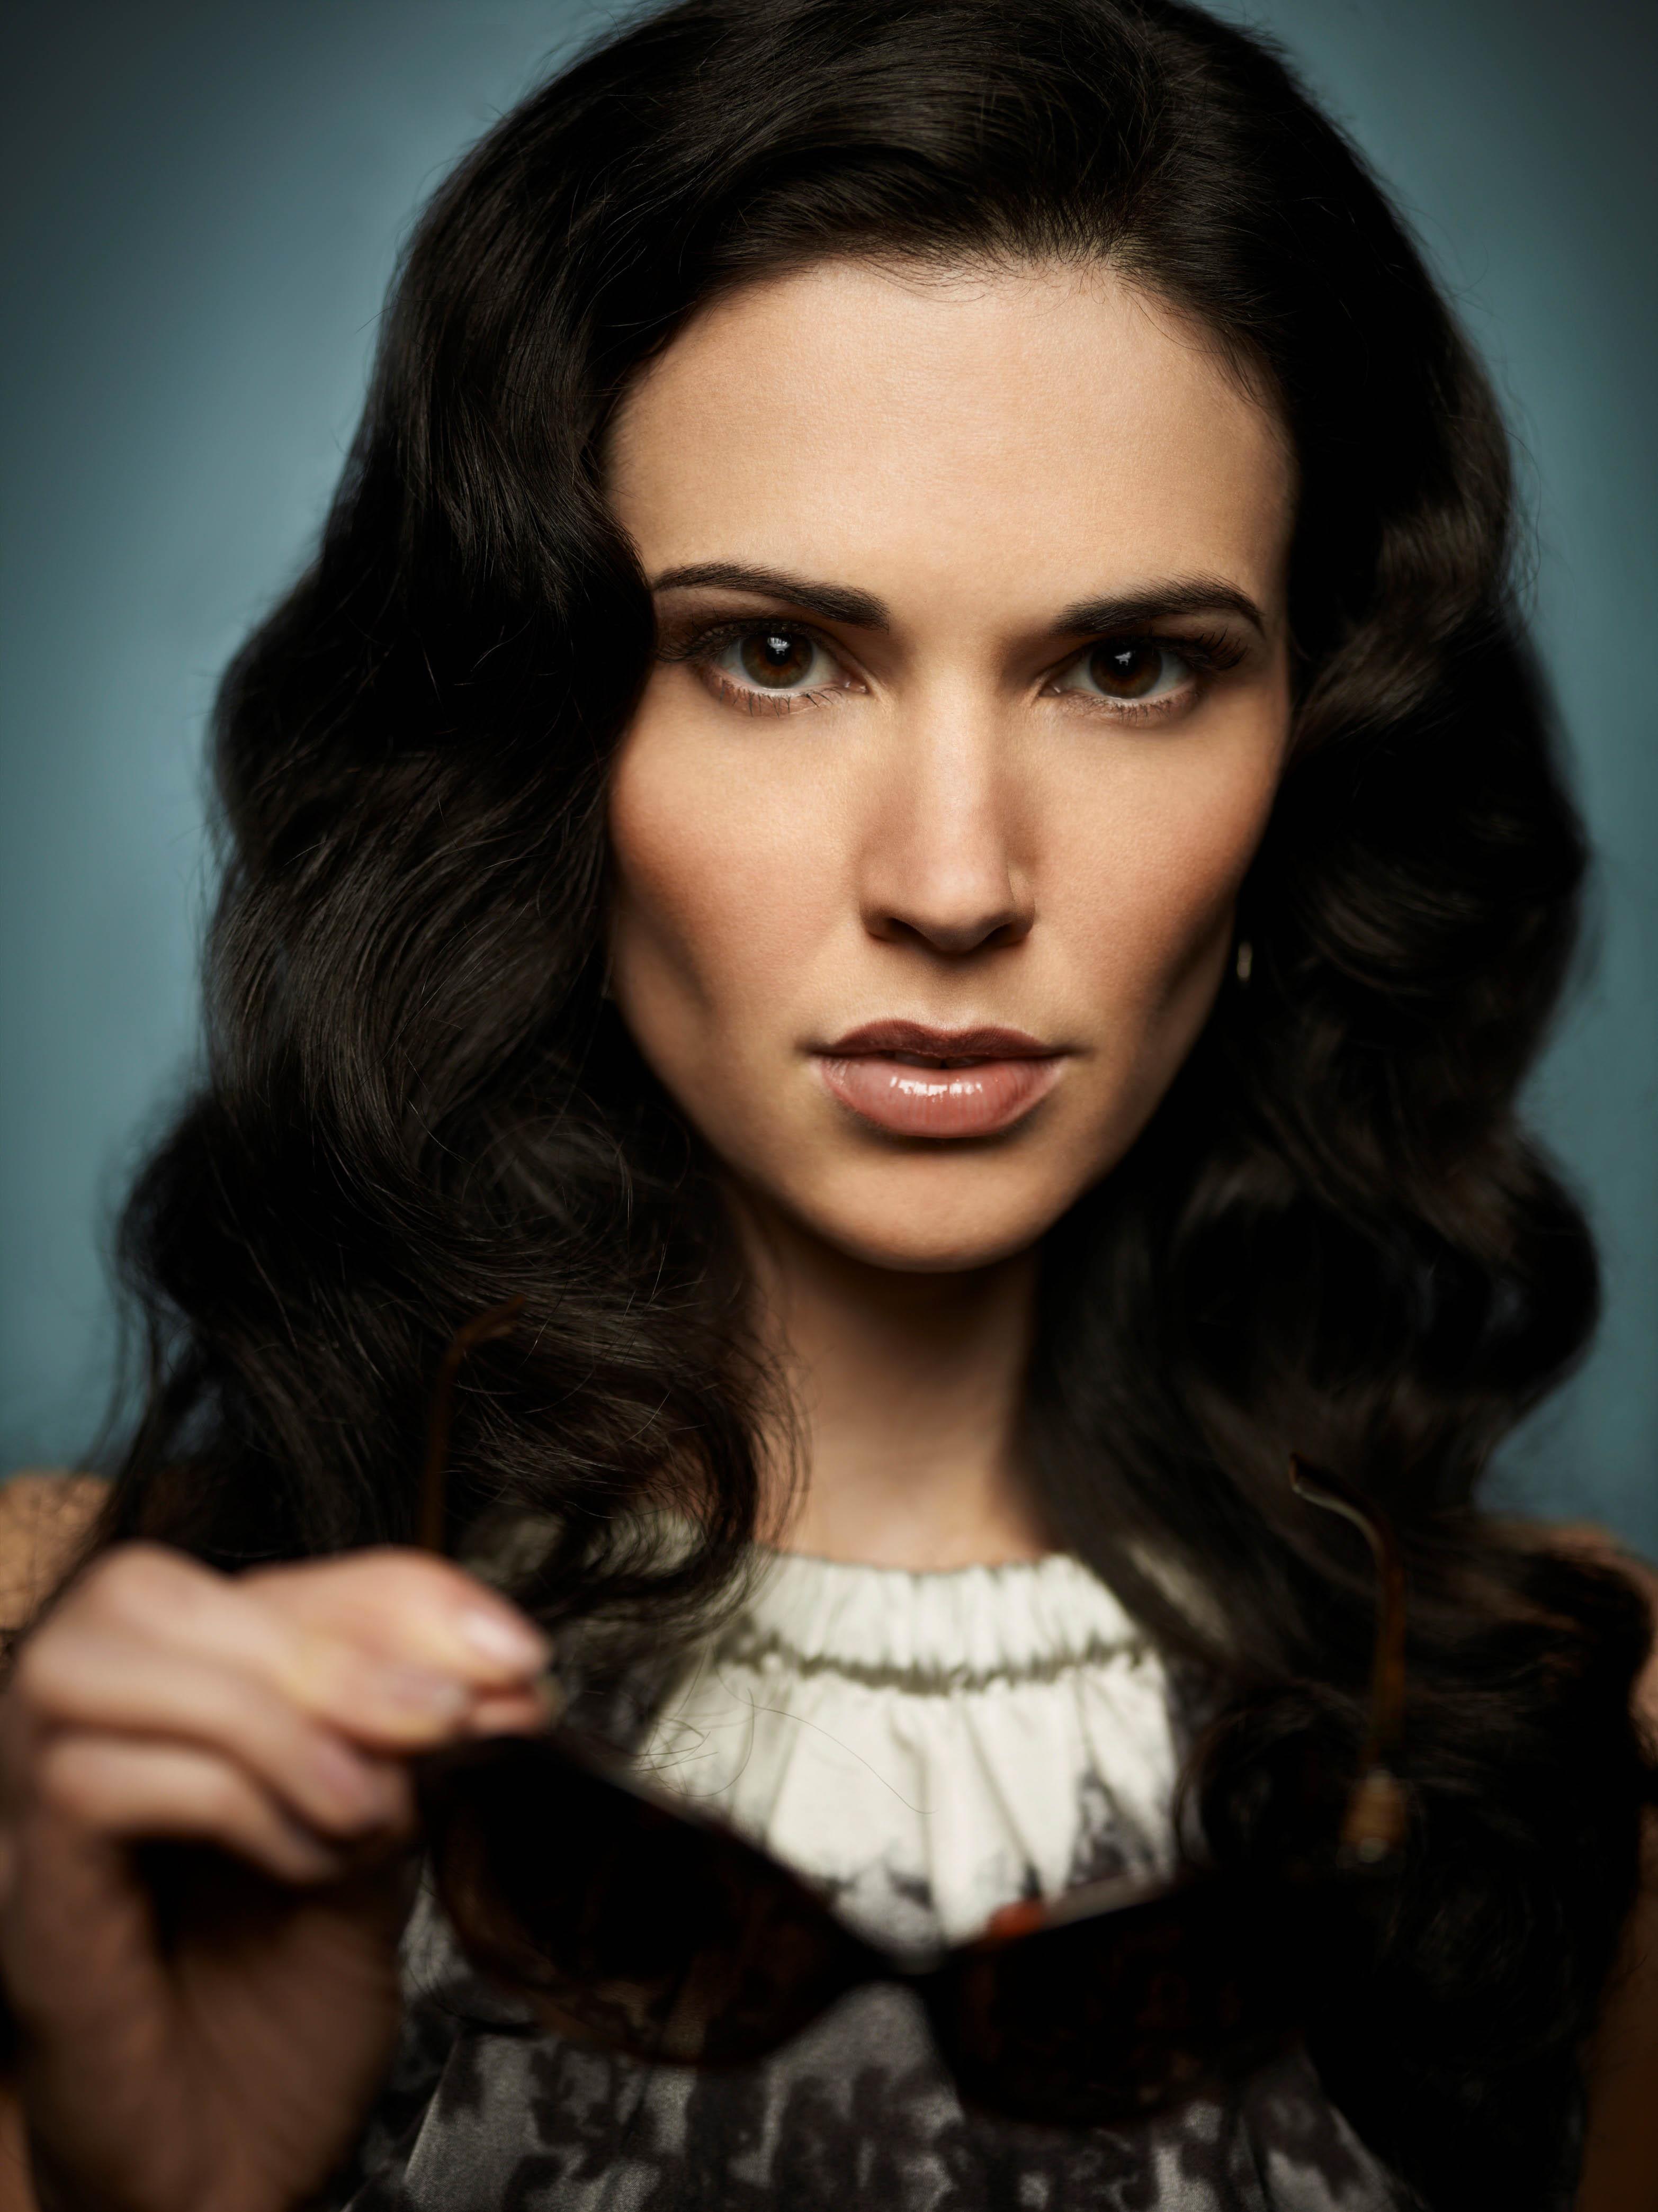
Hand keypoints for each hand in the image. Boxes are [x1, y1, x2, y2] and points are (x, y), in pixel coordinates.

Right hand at [0, 1542, 550, 2211]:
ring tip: (375, 1807)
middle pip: (149, 1588)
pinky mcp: (21, 1894)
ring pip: (97, 1662)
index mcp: (173, 1699)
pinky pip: (91, 1782)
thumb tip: (491, 1660)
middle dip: (326, 1638)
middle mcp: (84, 1732)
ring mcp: (28, 1806)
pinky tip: (306, 1864)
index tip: (508, 1652)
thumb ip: (404, 1748)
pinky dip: (226, 1799)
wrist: (222, 2187)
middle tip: (448, 1717)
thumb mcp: (373, 1851)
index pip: (262, 1575)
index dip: (391, 1594)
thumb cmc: (277, 2036)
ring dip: (273, 1714)